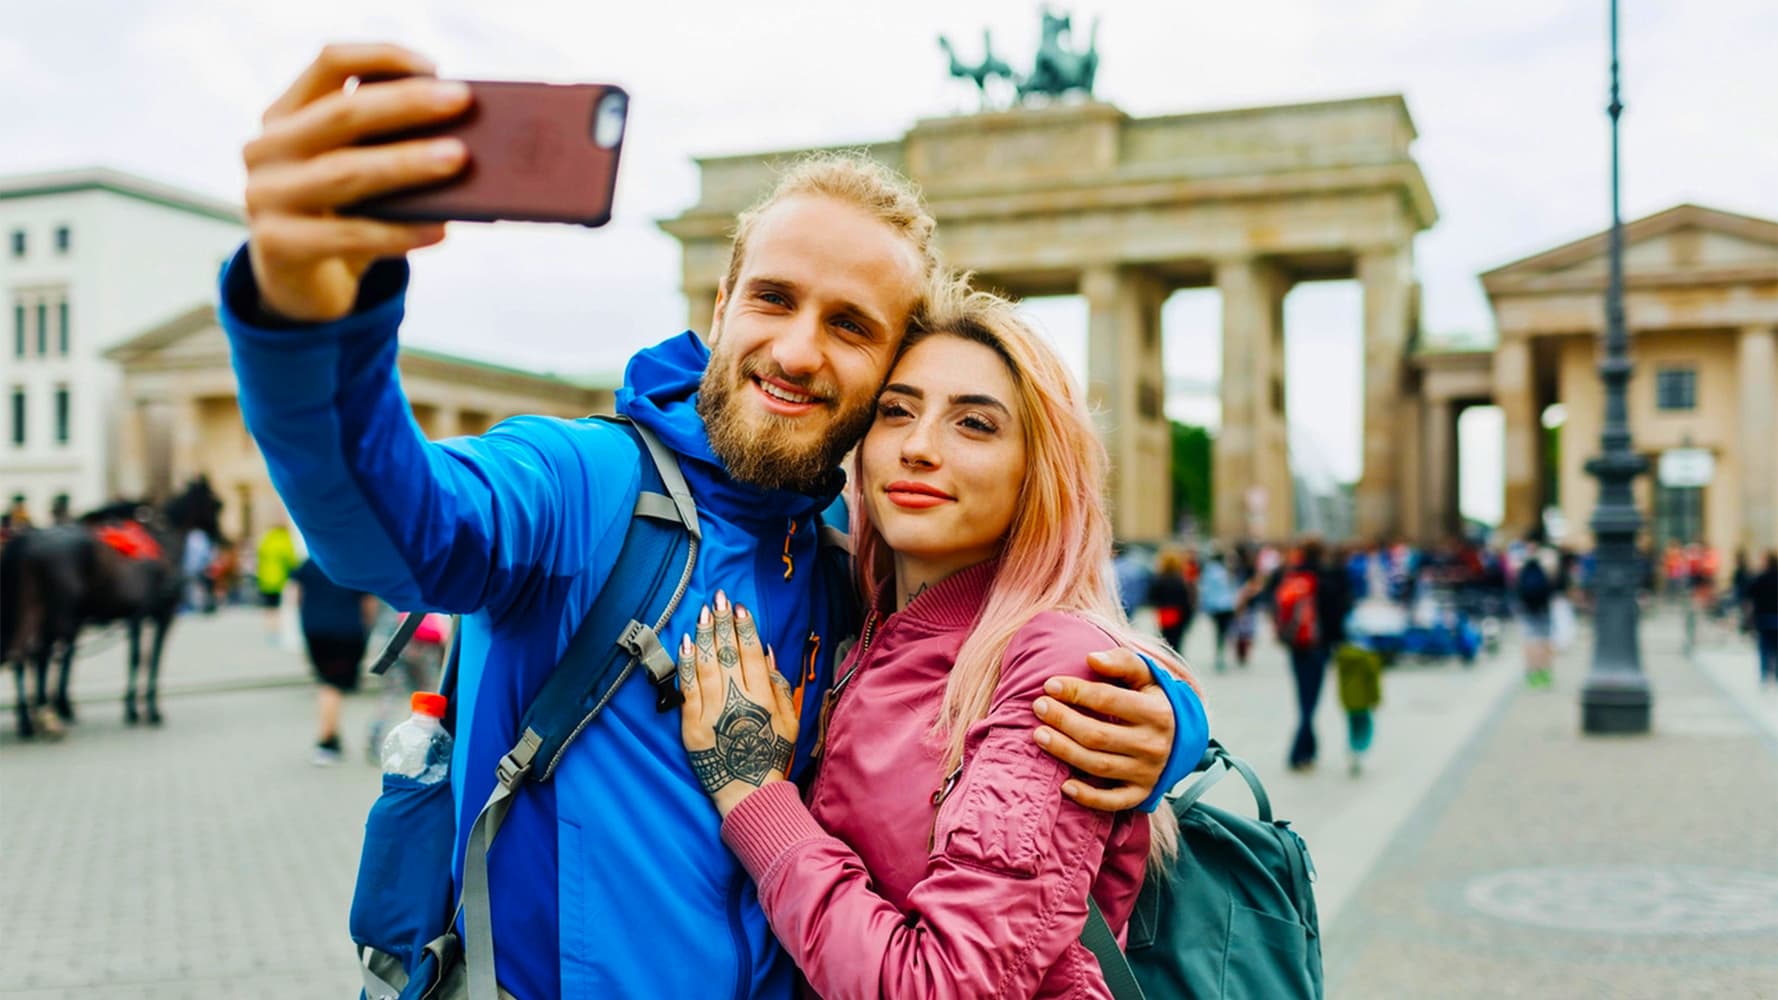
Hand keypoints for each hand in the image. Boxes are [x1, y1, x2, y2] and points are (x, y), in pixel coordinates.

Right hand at [242, 44, 471, 321]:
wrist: (301, 284)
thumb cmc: (343, 215)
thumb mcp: (355, 170)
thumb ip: (385, 146)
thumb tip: (461, 137)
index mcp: (286, 114)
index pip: (330, 63)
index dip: (383, 56)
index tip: (435, 68)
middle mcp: (267, 148)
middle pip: (341, 113)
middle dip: (406, 104)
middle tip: (461, 101)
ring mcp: (265, 196)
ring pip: (346, 171)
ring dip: (407, 164)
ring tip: (458, 159)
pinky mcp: (278, 244)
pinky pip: (350, 235)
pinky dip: (400, 233)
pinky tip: (440, 230)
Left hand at [678, 592, 799, 817]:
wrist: (749, 794)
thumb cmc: (772, 756)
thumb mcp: (790, 721)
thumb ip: (779, 686)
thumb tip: (766, 652)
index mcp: (763, 698)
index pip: (751, 653)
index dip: (744, 627)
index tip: (739, 608)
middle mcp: (737, 701)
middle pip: (727, 652)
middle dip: (723, 622)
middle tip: (718, 597)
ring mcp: (712, 712)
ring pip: (706, 664)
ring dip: (705, 635)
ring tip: (703, 612)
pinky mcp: (692, 725)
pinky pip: (687, 688)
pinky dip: (686, 663)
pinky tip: (687, 643)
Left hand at [1032, 650, 1175, 810]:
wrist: (1183, 740)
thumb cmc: (1154, 701)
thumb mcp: (1148, 677)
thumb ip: (1122, 662)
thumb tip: (1091, 658)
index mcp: (1156, 713)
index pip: (1108, 700)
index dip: (1076, 691)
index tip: (1050, 685)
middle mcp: (1153, 745)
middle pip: (1097, 735)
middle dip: (1063, 720)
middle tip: (1038, 707)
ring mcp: (1147, 773)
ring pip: (1098, 765)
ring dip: (1064, 751)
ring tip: (1038, 734)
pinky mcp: (1141, 794)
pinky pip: (1112, 801)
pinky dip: (1088, 796)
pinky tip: (1064, 785)